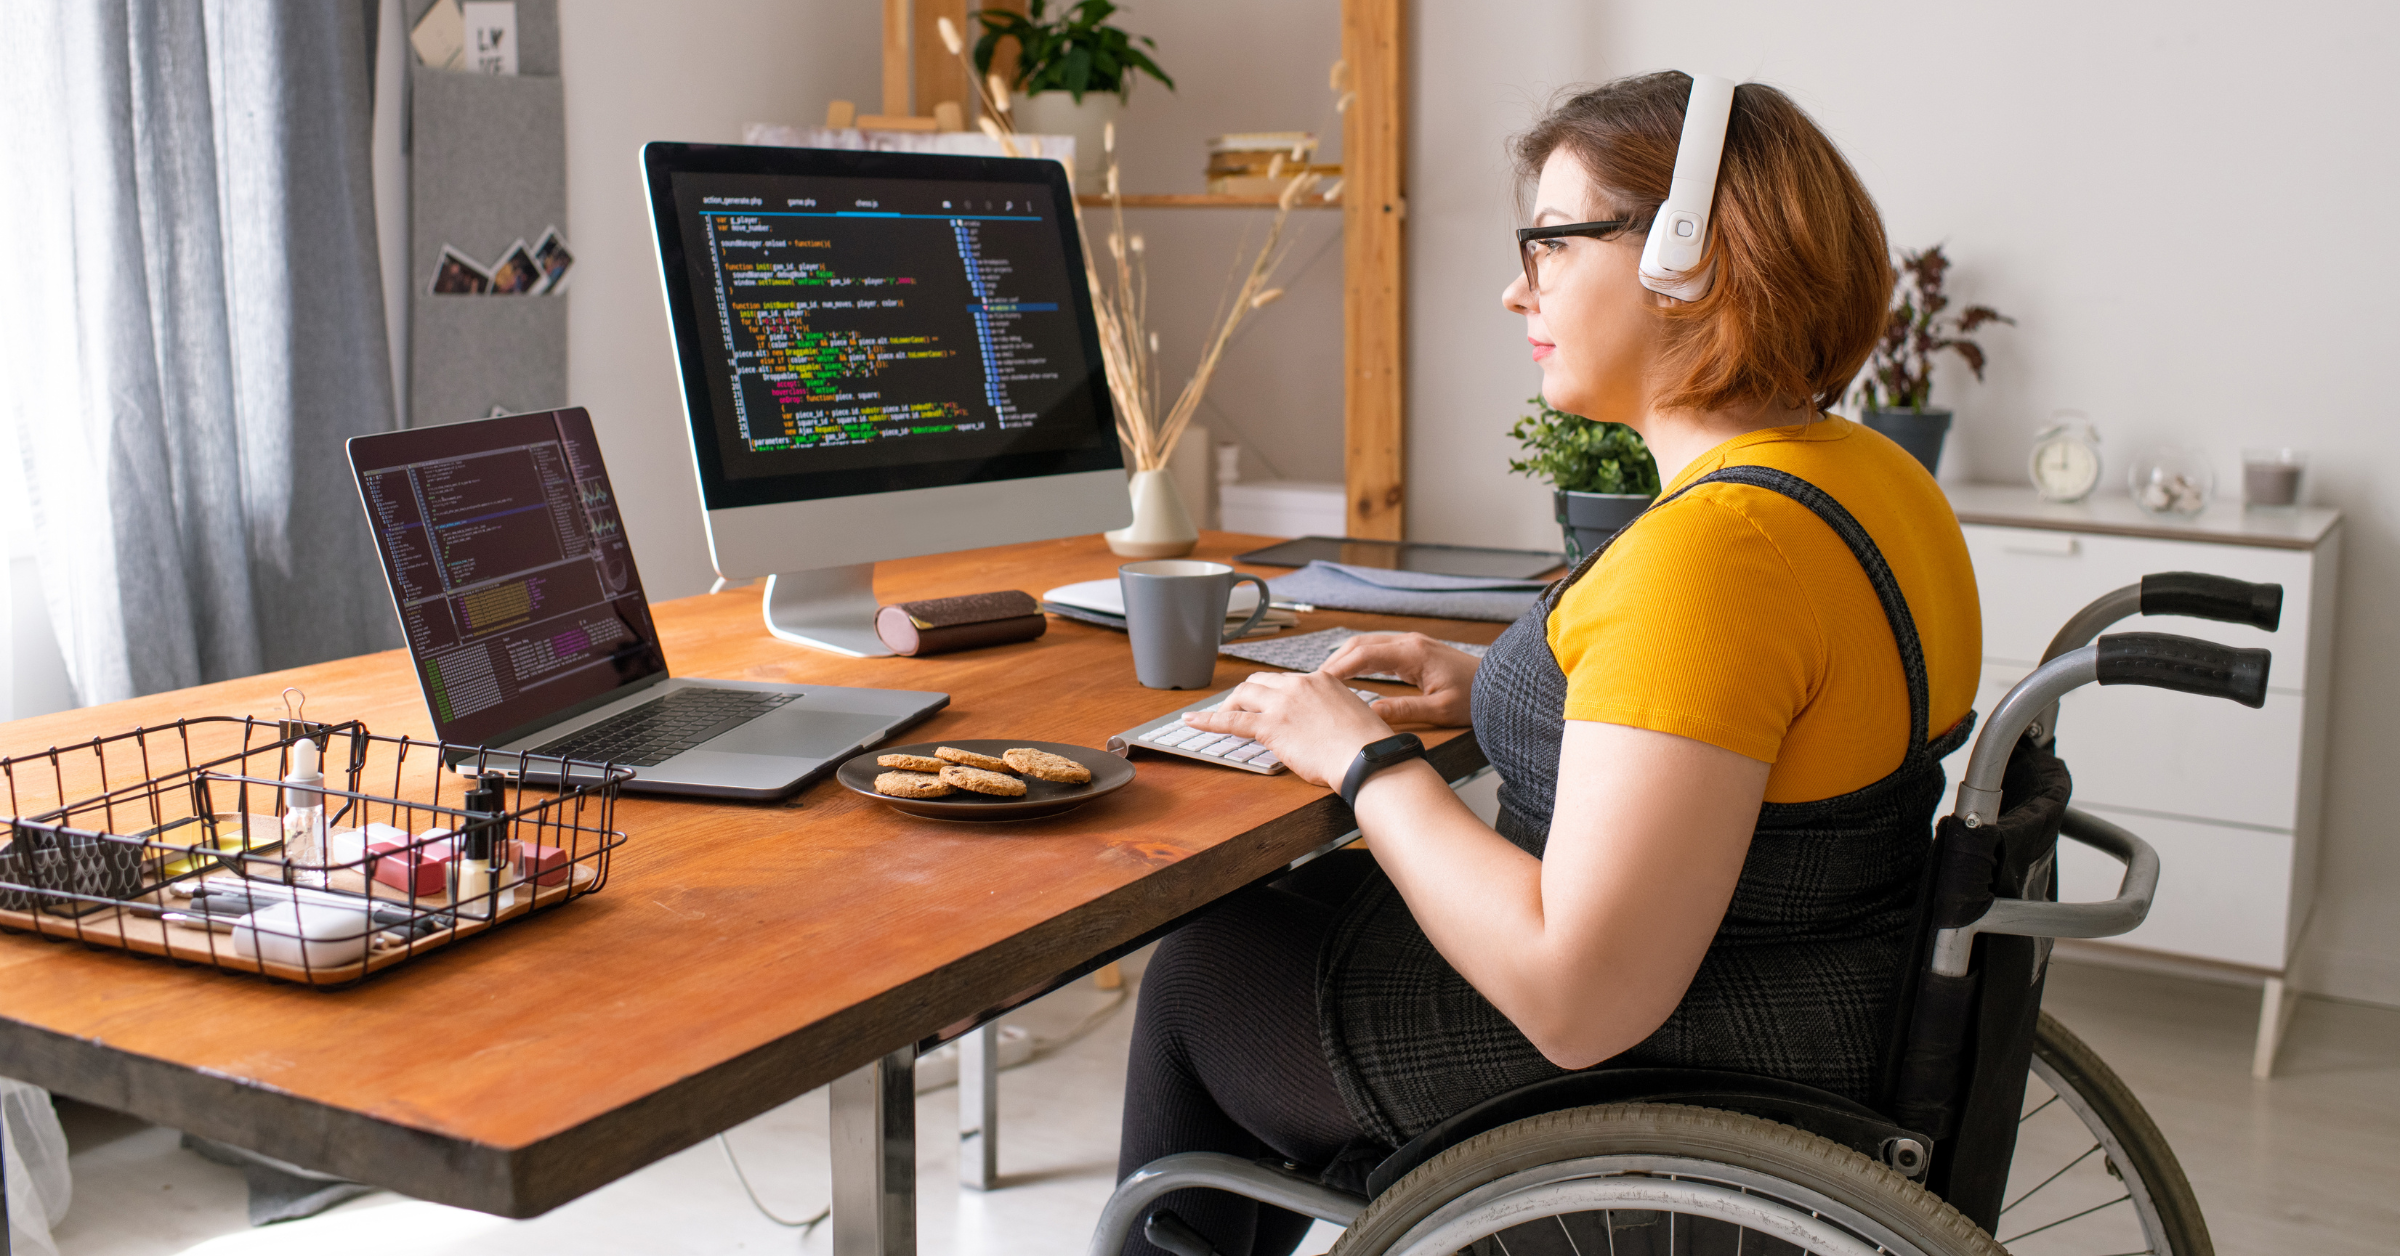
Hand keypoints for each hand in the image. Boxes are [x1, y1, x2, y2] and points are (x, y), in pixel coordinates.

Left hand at [1180, 671, 1395, 787]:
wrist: (1368, 758)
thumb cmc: (1367, 746)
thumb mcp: (1351, 716)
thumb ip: (1331, 713)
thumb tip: (1323, 727)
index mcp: (1321, 679)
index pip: (1286, 681)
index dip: (1272, 694)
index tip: (1267, 705)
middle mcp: (1299, 684)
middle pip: (1259, 682)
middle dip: (1246, 696)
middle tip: (1238, 710)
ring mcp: (1283, 703)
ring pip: (1243, 694)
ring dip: (1229, 705)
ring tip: (1219, 718)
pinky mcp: (1271, 726)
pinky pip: (1231, 720)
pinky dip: (1208, 720)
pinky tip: (1192, 721)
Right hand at [1318, 633, 1479, 726]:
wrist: (1498, 686)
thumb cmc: (1475, 697)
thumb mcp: (1438, 710)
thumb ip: (1402, 710)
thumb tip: (1368, 713)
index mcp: (1413, 653)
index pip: (1364, 654)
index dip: (1338, 667)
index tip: (1319, 681)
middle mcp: (1410, 643)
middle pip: (1361, 644)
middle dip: (1335, 660)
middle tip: (1315, 681)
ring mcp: (1412, 644)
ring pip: (1368, 644)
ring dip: (1346, 658)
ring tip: (1326, 679)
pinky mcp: (1415, 651)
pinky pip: (1379, 650)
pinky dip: (1360, 660)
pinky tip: (1350, 674)